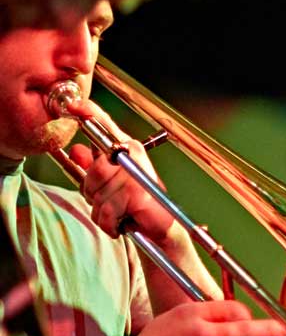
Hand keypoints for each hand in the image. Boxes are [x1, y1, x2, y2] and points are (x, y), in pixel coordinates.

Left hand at [63, 100, 180, 251]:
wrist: (163, 230)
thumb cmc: (139, 206)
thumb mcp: (111, 184)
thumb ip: (93, 166)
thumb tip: (76, 149)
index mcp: (128, 149)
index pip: (105, 125)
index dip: (88, 113)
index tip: (73, 106)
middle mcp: (133, 156)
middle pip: (93, 170)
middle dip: (94, 192)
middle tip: (112, 202)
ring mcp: (135, 175)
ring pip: (96, 193)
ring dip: (103, 211)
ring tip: (120, 214)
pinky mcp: (136, 195)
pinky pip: (106, 211)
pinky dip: (110, 223)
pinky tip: (123, 222)